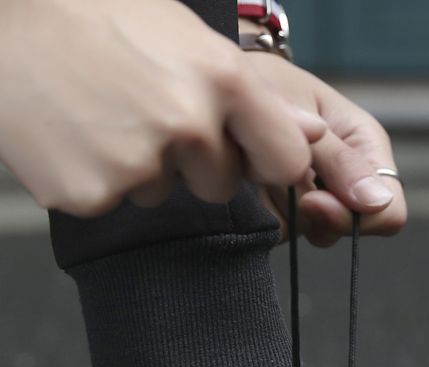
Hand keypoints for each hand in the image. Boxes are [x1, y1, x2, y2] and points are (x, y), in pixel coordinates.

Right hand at [0, 0, 325, 215]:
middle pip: (223, 185)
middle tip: (141, 110)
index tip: (246, 154)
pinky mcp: (92, 192)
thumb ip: (253, 97)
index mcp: (224, 80)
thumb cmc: (99, 17)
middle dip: (192, 162)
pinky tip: (73, 135)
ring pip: (165, 195)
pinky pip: (115, 203)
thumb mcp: (186, 38)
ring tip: (102, 112)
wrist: (3, 13)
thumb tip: (316, 136)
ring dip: (141, 168)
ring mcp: (138, 162)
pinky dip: (96, 179)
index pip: (286, 161)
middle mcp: (189, 123)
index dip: (266, 162)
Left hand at [244, 52, 406, 246]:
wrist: (227, 89)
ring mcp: (321, 202)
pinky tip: (252, 182)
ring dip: (283, 205)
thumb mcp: (304, 112)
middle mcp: (350, 180)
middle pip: (349, 227)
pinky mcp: (290, 215)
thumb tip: (377, 202)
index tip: (312, 200)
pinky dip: (264, 211)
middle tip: (277, 178)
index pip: (388, 212)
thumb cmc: (270, 86)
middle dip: (312, 209)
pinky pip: (282, 232)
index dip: (356, 216)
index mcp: (367, 148)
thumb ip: (338, 160)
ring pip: (315, 232)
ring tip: (261, 166)